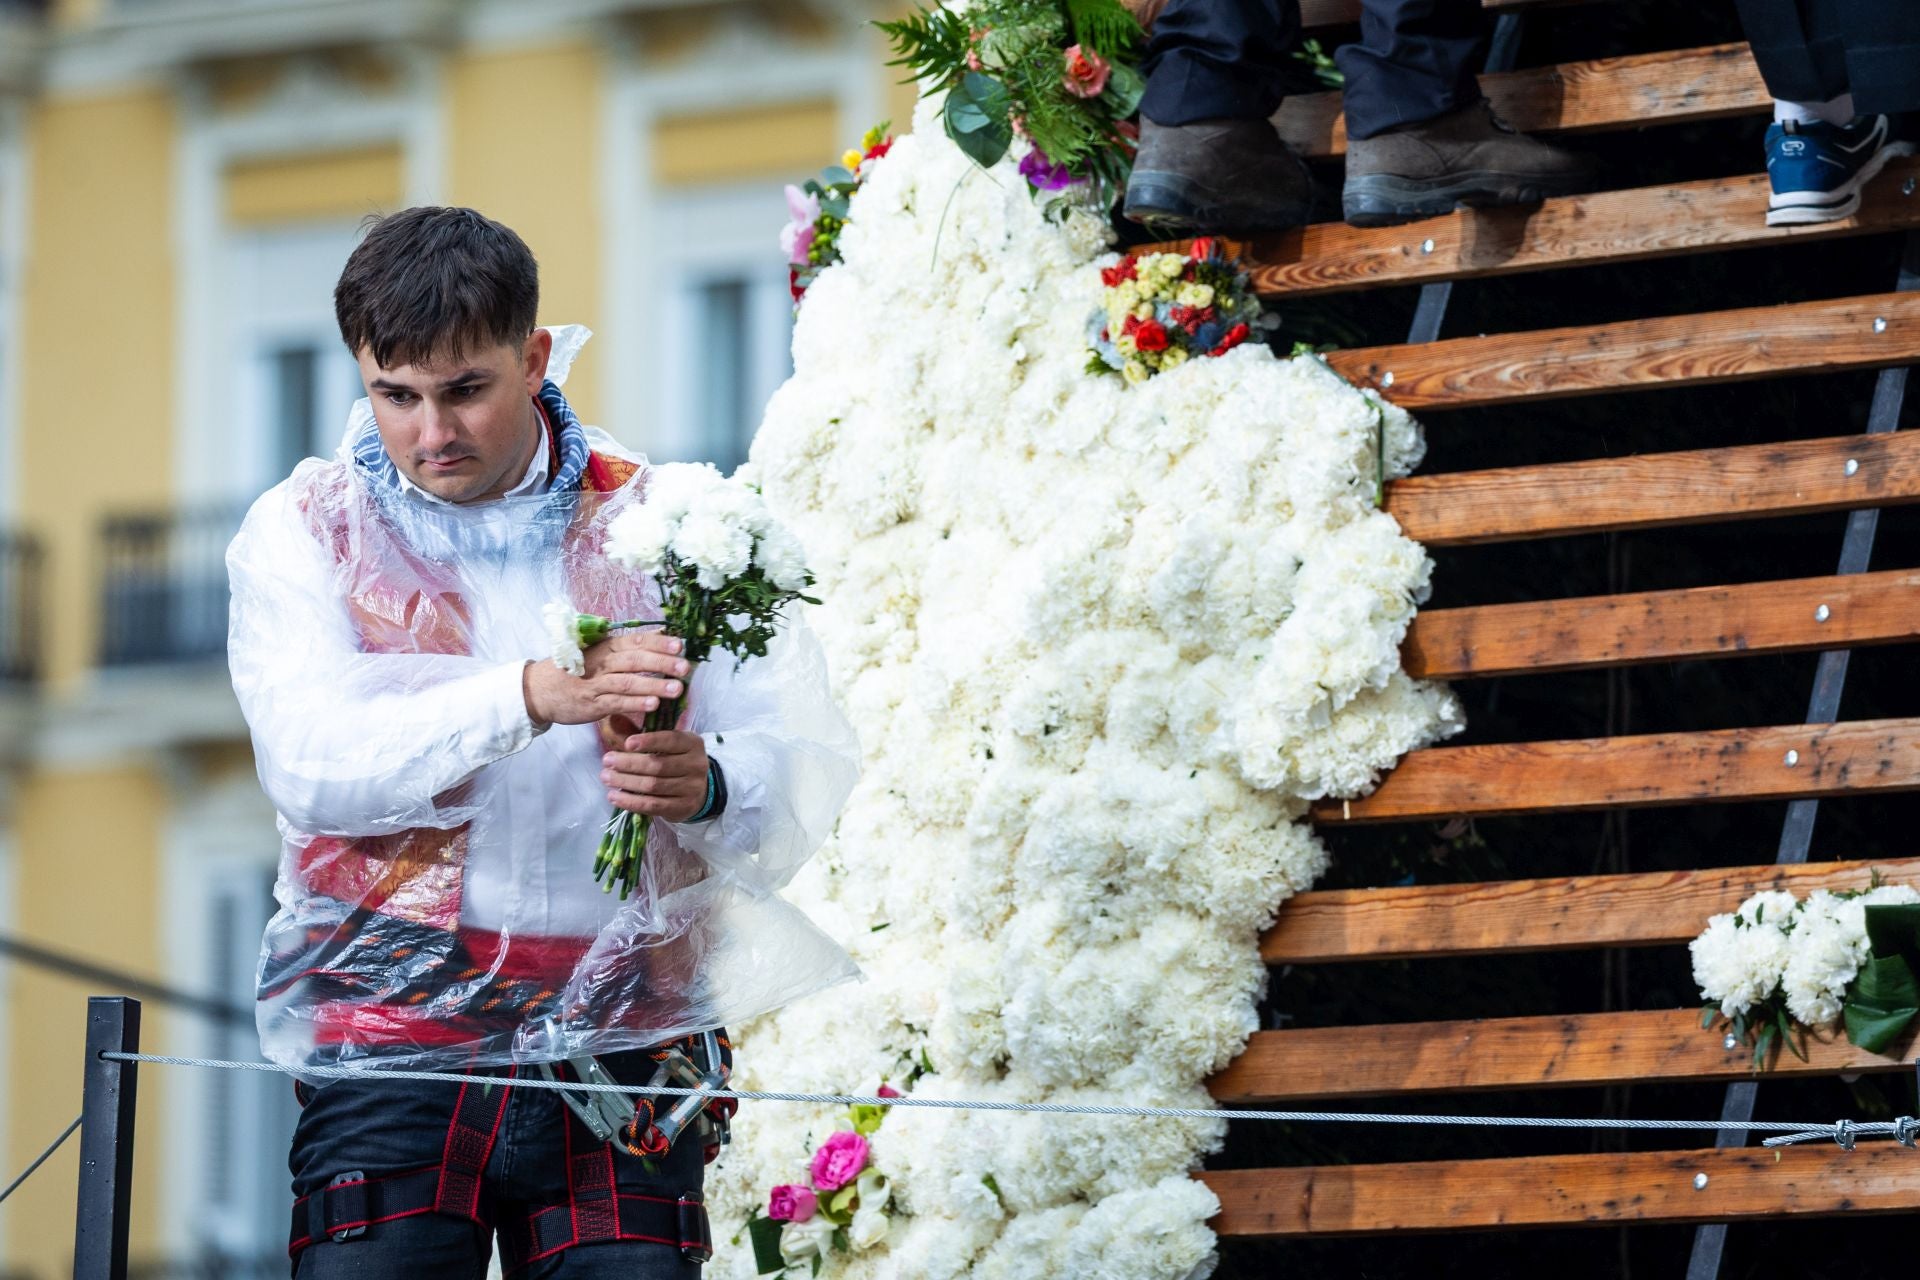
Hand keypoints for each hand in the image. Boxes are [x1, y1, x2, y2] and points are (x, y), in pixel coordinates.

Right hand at [524, 632, 689, 728]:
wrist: (540, 690)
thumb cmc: (575, 670)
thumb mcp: (599, 653)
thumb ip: (628, 647)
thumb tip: (661, 637)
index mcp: (606, 647)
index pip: (635, 641)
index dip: (658, 643)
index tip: (680, 645)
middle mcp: (601, 662)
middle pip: (635, 660)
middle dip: (662, 663)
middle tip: (685, 667)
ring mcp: (595, 684)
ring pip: (628, 682)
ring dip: (654, 685)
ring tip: (677, 688)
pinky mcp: (592, 704)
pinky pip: (617, 703)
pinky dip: (636, 704)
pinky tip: (654, 705)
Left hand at [602, 730, 709, 820]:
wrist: (697, 790)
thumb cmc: (675, 760)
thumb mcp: (665, 744)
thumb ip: (641, 735)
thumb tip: (613, 720)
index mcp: (692, 744)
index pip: (671, 740)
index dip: (649, 741)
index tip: (627, 743)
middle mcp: (696, 765)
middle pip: (659, 765)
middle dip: (629, 763)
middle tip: (607, 761)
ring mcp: (692, 788)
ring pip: (654, 785)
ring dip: (626, 782)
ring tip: (606, 777)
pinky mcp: (684, 807)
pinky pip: (653, 805)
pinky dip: (631, 801)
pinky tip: (614, 796)